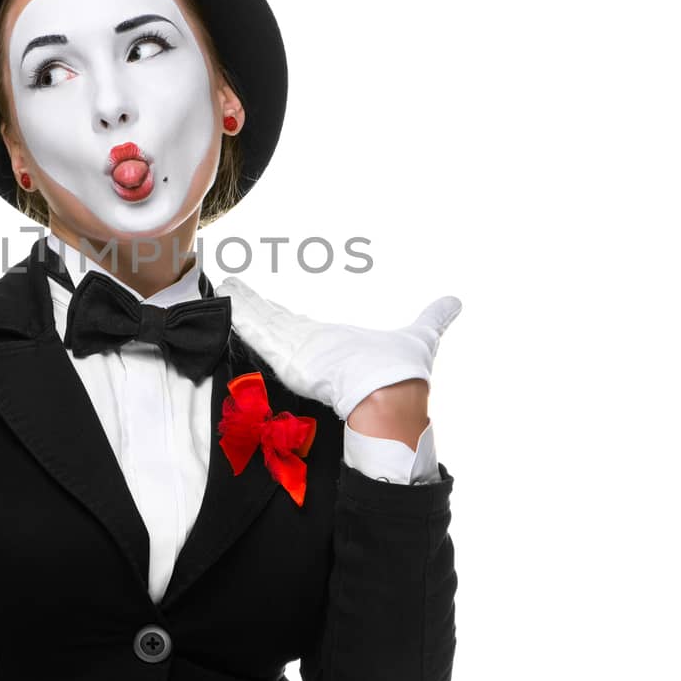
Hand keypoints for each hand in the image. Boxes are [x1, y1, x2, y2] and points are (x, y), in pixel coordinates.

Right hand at [216, 275, 461, 420]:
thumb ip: (434, 318)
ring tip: (223, 286)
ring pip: (263, 321)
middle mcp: (309, 346)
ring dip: (243, 304)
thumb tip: (456, 301)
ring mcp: (295, 349)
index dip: (281, 316)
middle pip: (276, 321)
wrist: (388, 394)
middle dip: (254, 306)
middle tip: (232, 287)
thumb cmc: (401, 371)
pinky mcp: (285, 352)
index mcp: (331, 345)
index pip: (299, 327)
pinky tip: (225, 299)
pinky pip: (256, 329)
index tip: (266, 304)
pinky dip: (240, 314)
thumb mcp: (420, 335)